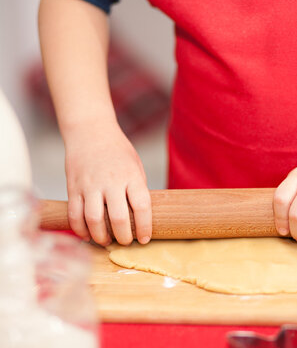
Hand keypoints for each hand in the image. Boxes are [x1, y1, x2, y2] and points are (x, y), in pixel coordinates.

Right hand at [64, 122, 151, 245]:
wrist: (91, 132)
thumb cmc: (117, 151)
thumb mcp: (136, 166)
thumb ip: (136, 190)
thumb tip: (139, 218)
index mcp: (131, 176)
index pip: (142, 206)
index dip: (144, 226)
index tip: (145, 238)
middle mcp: (111, 181)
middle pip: (118, 217)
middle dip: (124, 237)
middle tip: (126, 243)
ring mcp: (90, 185)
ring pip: (94, 220)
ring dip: (101, 237)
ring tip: (107, 242)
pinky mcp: (73, 187)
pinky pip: (75, 214)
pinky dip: (80, 229)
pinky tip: (87, 235)